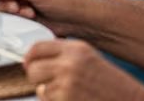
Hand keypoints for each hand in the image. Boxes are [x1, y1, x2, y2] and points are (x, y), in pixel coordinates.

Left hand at [24, 40, 143, 100]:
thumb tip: (36, 59)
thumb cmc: (114, 85)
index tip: (29, 63)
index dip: (30, 57)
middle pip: (32, 68)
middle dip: (37, 77)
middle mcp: (70, 63)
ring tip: (69, 93)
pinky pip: (47, 100)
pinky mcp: (66, 99)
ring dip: (48, 92)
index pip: (37, 47)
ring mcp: (67, 83)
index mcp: (76, 48)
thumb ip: (65, 56)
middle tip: (49, 83)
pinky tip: (73, 100)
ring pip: (39, 87)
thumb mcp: (90, 59)